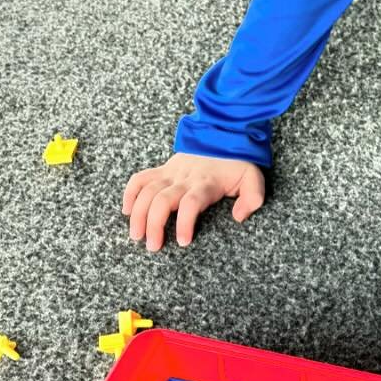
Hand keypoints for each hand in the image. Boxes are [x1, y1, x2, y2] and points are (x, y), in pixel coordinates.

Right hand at [121, 152, 265, 251]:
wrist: (224, 134)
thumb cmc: (237, 163)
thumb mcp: (253, 178)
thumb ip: (252, 197)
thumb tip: (238, 217)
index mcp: (206, 183)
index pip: (191, 202)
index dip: (184, 222)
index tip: (182, 242)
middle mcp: (185, 178)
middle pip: (162, 199)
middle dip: (154, 224)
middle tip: (153, 246)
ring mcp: (171, 172)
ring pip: (147, 191)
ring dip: (137, 214)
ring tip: (137, 235)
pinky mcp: (163, 169)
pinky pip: (140, 178)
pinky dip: (130, 193)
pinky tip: (126, 210)